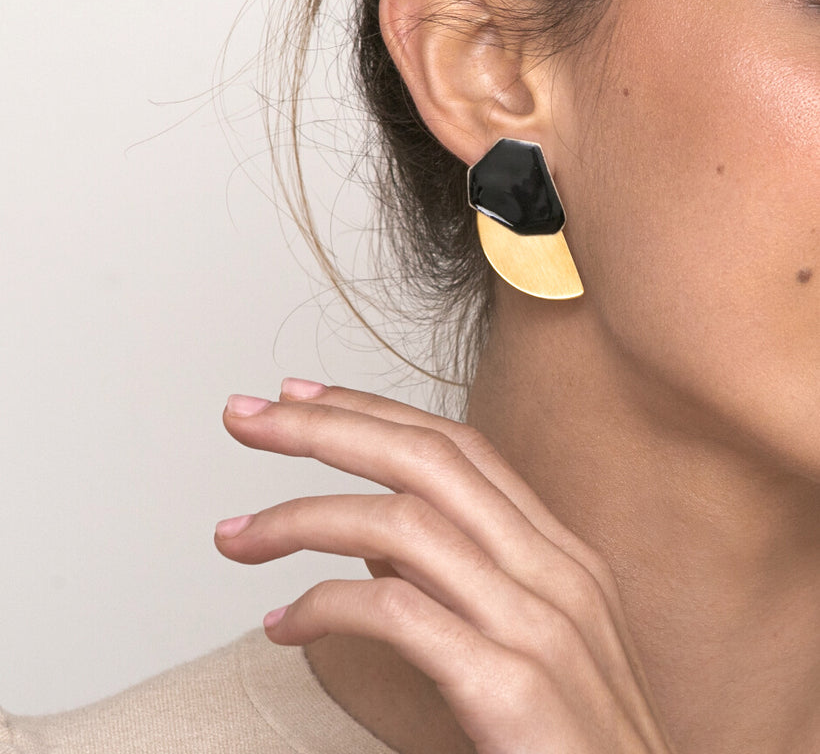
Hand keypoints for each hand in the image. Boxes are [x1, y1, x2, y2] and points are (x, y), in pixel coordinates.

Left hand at [214, 384, 676, 753]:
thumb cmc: (569, 744)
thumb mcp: (526, 643)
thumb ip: (459, 582)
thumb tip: (374, 544)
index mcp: (560, 553)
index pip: (457, 445)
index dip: (372, 411)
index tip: (300, 396)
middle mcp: (556, 571)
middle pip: (425, 459)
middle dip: (324, 428)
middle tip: (245, 417)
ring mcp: (539, 625)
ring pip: (402, 524)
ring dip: (301, 518)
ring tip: (235, 537)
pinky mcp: (512, 687)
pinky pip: (398, 615)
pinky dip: (323, 607)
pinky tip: (282, 624)